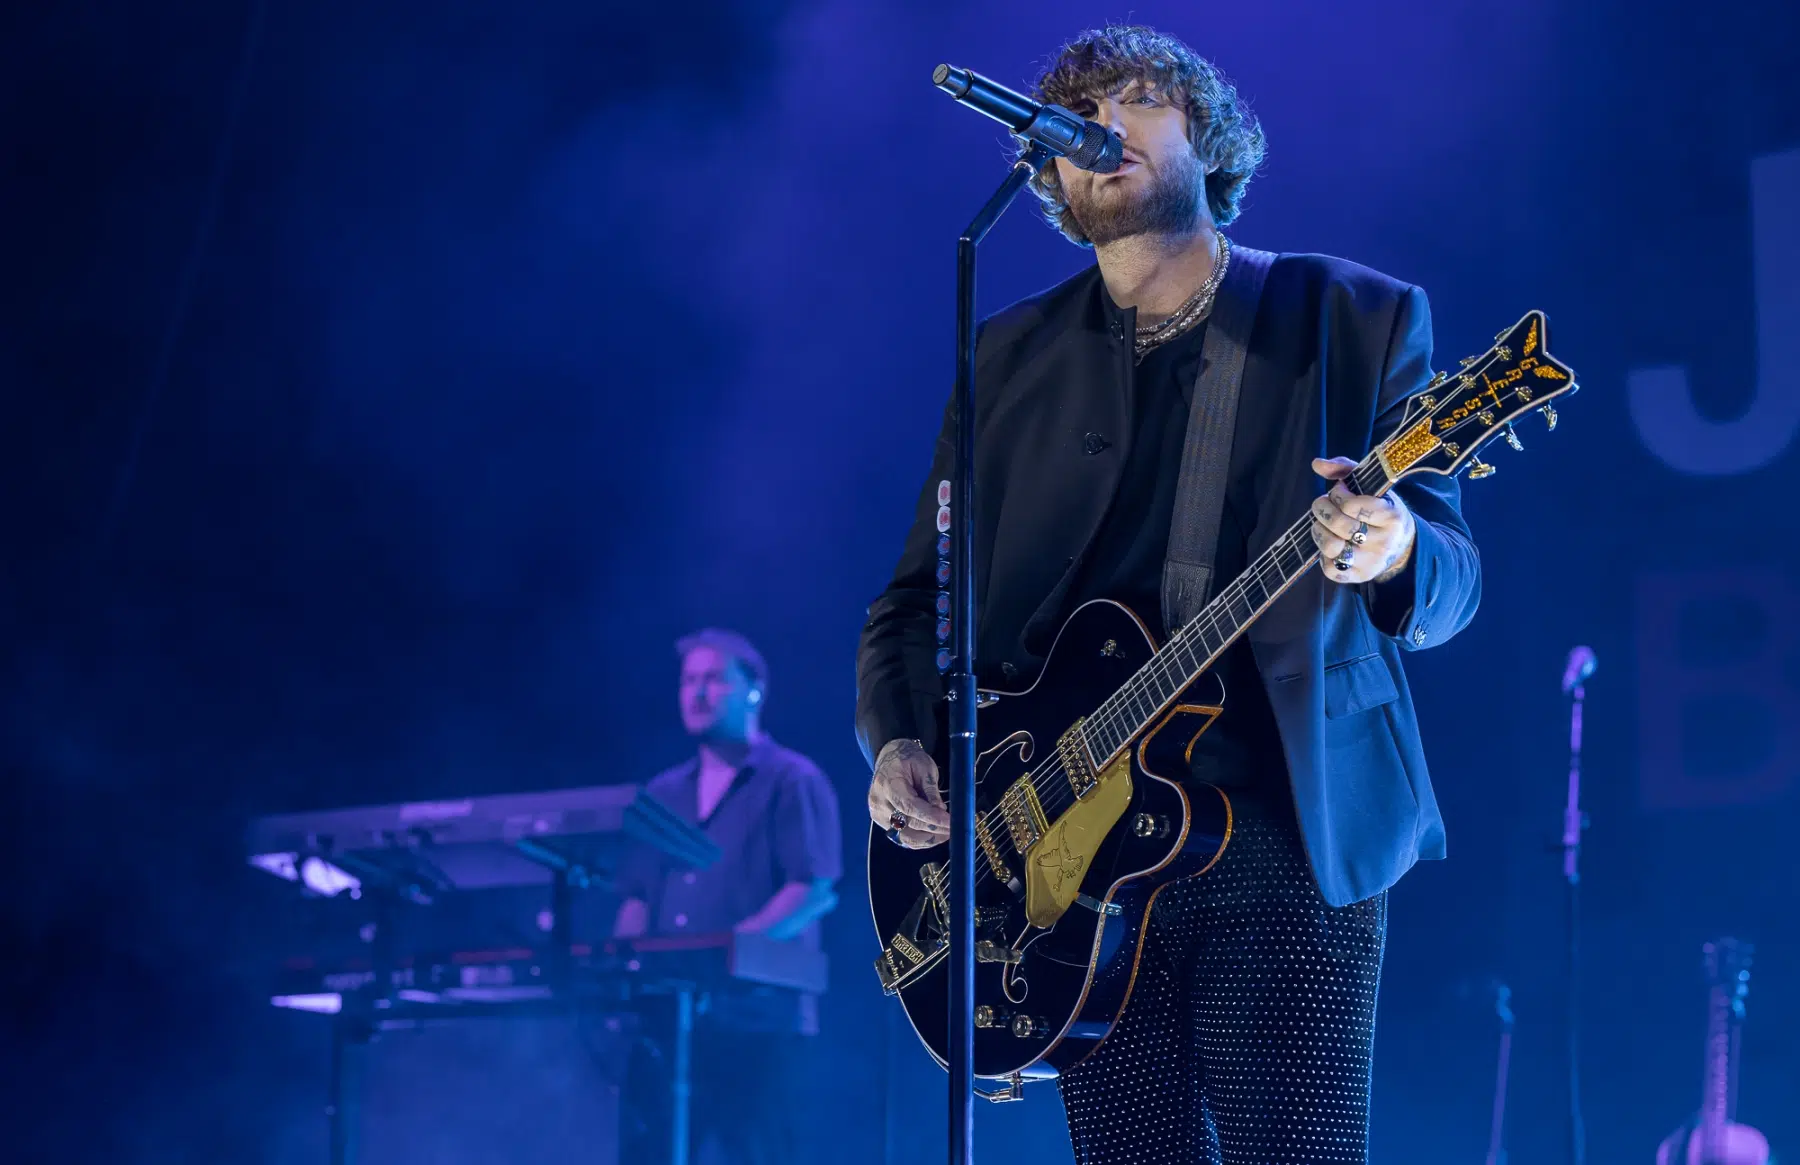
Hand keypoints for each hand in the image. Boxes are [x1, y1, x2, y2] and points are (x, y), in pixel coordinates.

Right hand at [867, 739, 947, 848]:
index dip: (931, 817)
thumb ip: (931, 790)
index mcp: (888, 784)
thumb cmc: (908, 758)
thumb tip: (940, 811)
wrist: (889, 758)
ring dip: (928, 839)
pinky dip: (919, 839)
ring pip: (905, 837)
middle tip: (953, 829)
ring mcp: (878, 814)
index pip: (910, 806)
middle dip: (933, 829)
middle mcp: (879, 802)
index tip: (949, 822)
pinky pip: (901, 837)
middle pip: (908, 824)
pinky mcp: (881, 822)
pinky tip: (933, 835)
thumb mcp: (924, 767)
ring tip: (946, 834)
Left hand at [1309, 457, 1414, 583]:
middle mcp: (1384, 542)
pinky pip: (1330, 568)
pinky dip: (1323, 554)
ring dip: (1318, 531)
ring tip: (1322, 523)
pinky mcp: (1358, 577)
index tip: (1337, 491)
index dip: (1336, 495)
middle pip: (1339, 525)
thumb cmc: (1381, 509)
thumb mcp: (1372, 486)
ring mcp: (1371, 563)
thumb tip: (1316, 464)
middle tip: (1321, 504)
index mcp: (1392, 516)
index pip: (1352, 505)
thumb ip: (1345, 469)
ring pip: (1331, 547)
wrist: (1402, 546)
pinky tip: (1330, 542)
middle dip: (1321, 509)